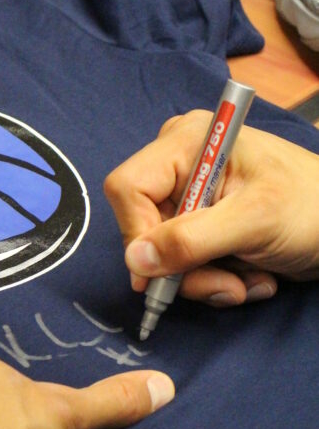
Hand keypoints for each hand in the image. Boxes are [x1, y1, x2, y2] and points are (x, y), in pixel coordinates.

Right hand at [104, 112, 318, 306]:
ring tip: (250, 280)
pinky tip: (252, 275)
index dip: (139, 233)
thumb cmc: (313, 206)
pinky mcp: (201, 225)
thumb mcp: (254, 221)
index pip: (129, 188)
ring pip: (164, 255)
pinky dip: (216, 279)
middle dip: (186, 268)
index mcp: (186, 142)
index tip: (167, 272)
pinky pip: (185, 263)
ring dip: (206, 280)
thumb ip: (191, 239)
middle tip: (228, 285)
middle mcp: (180, 165)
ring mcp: (189, 197)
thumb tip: (135, 261)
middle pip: (144, 228)